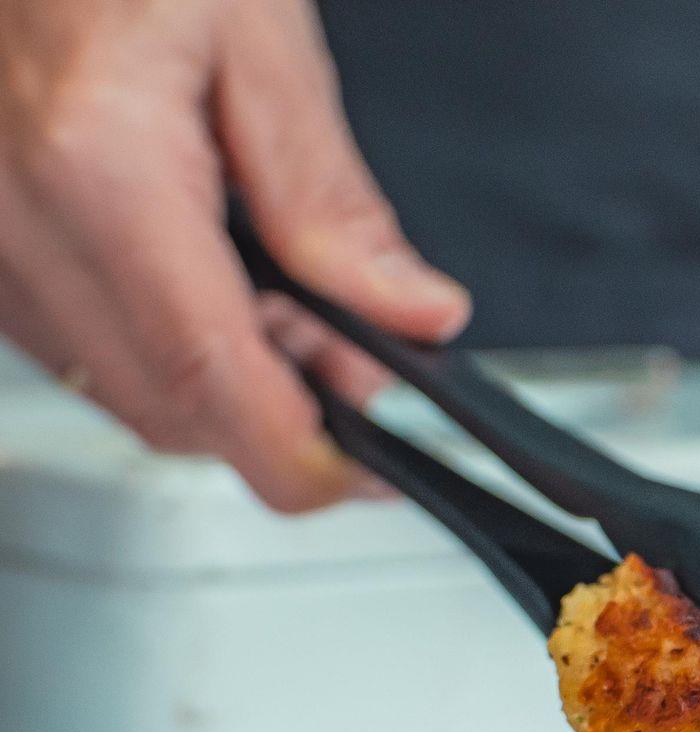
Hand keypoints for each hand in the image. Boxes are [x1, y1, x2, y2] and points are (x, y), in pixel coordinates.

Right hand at [0, 0, 469, 508]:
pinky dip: (159, 343)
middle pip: (169, 412)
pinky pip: (73, 340)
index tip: (378, 472)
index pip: (212, 382)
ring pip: (120, 391)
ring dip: (221, 384)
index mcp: (98, 166)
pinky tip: (209, 281)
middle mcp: (14, 218)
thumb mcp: (256, 32)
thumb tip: (413, 313)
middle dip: (281, 416)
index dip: (306, 461)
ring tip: (289, 302)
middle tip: (358, 354)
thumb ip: (331, 194)